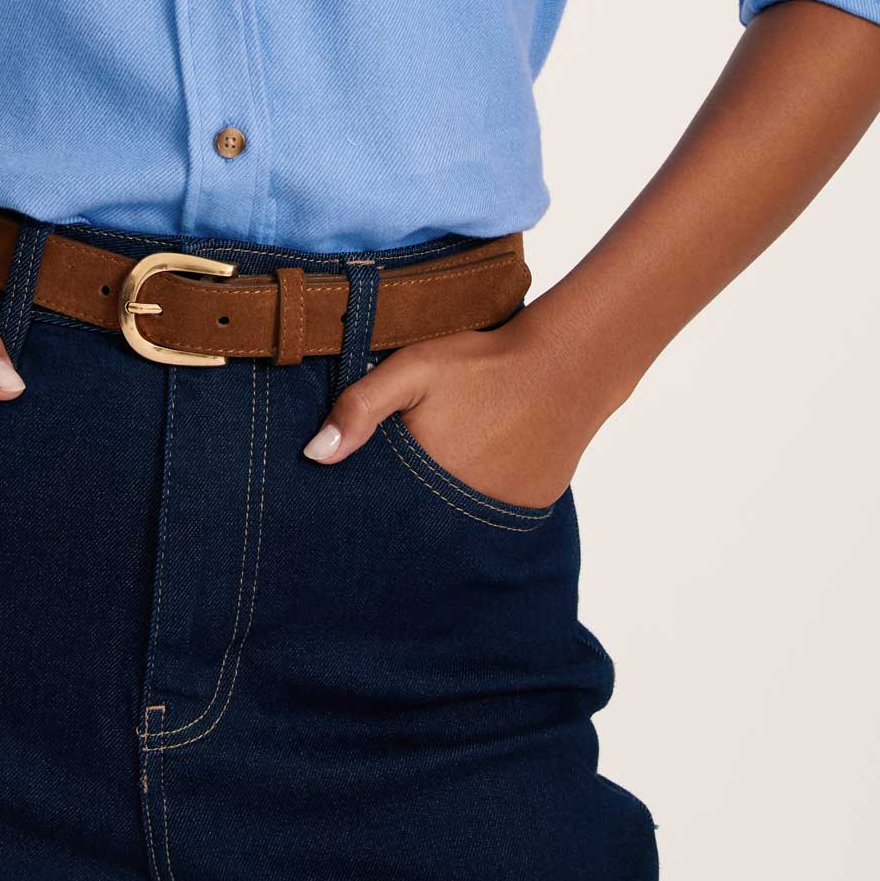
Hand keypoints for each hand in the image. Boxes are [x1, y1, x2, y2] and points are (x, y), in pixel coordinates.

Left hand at [301, 301, 598, 507]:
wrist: (565, 364)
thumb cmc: (482, 364)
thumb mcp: (412, 372)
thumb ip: (360, 409)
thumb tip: (314, 455)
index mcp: (425, 482)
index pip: (385, 508)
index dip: (372, 496)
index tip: (364, 481)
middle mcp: (462, 513)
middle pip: (420, 516)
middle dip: (407, 501)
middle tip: (416, 460)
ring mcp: (500, 514)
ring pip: (457, 516)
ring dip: (446, 498)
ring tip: (452, 457)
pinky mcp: (530, 507)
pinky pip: (493, 507)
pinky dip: (483, 493)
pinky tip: (486, 459)